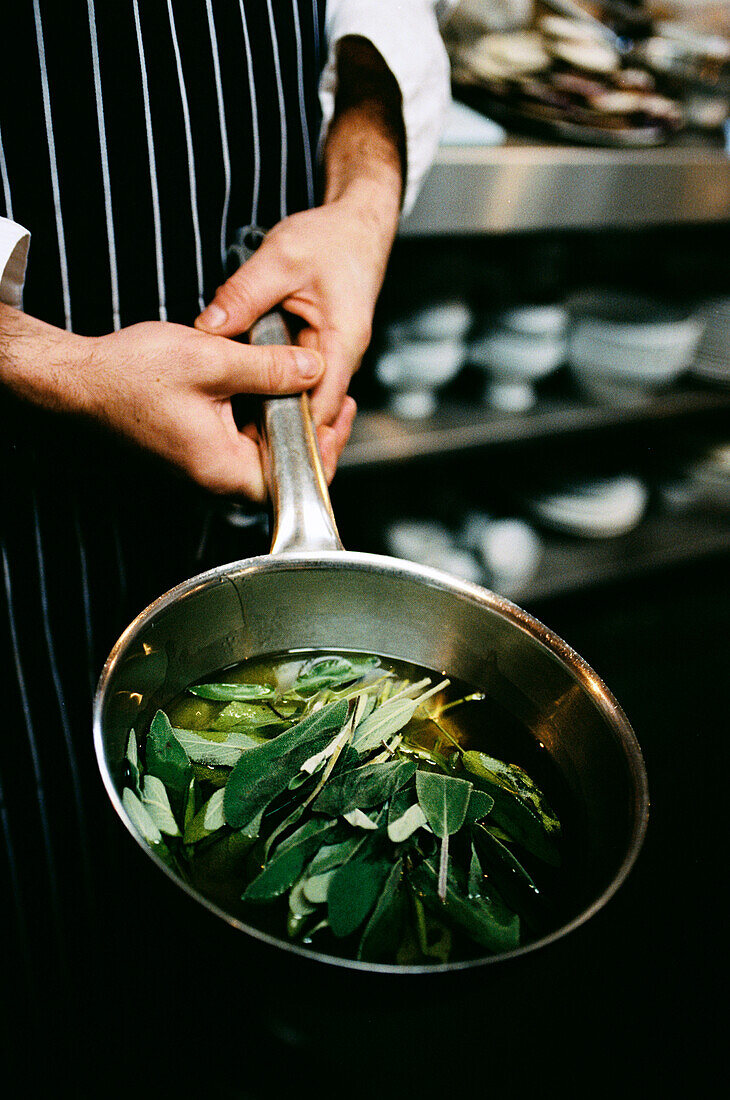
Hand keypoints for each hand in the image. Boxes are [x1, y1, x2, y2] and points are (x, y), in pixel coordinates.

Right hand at [0, 305, 352, 499]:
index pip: (294, 478)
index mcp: (222, 466)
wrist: (80, 378)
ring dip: (286, 419)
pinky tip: (269, 383)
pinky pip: (241, 439)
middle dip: (312, 430)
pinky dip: (260, 414)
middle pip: (283, 465)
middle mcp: (215, 475)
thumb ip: (269, 368)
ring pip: (263, 449)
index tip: (341, 414)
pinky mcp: (195, 448)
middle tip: (333, 394)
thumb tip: (313, 369)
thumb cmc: (130, 374)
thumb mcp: (212, 359)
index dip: (325, 448)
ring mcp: (204, 464)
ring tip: (306, 381)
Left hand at [195, 36, 404, 470]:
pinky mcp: (316, 354)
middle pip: (310, 413)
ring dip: (271, 411)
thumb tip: (211, 326)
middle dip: (278, 432)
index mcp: (342, 344)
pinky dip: (270, 390)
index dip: (293, 435)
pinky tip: (242, 394)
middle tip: (234, 450)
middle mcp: (340, 360)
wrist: (356, 226)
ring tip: (232, 432)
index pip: (321, 407)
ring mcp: (329, 359)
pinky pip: (293, 383)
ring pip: (299, 400)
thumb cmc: (331, 239)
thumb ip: (244, 294)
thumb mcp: (281, 258)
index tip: (260, 452)